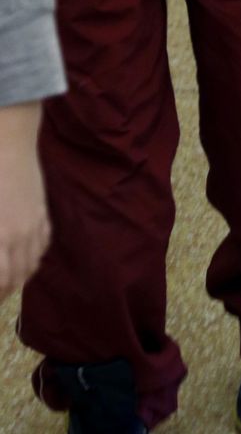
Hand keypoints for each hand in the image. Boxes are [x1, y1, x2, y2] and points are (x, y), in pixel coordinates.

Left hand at [0, 104, 50, 300]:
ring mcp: (33, 224)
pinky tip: (25, 260)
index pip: (0, 280)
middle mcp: (18, 236)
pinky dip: (34, 258)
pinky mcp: (41, 212)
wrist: (8, 142)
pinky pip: (42, 244)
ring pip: (31, 264)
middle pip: (15, 278)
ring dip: (19, 278)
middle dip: (3, 292)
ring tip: (7, 284)